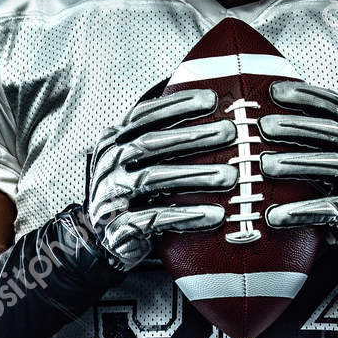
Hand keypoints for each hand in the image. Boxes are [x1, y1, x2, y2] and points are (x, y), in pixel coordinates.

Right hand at [88, 87, 235, 272]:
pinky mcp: (117, 227)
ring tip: (229, 176)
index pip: (143, 116)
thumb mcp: (141, 162)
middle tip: (229, 132)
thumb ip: (163, 139)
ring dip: (195, 176)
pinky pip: (154, 219)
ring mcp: (109, 196)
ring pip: (152, 179)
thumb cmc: (136, 193)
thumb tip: (211, 107)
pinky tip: (214, 214)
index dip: (176, 106)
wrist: (110, 237)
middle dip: (192, 136)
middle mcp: (107, 165)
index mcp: (112, 142)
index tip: (211, 100)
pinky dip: (185, 216)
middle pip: (149, 143)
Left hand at [260, 79, 337, 253]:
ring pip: (337, 165)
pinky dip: (304, 210)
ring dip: (298, 163)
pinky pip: (336, 209)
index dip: (308, 96)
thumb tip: (253, 117)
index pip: (336, 107)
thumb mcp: (320, 161)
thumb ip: (302, 140)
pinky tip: (276, 215)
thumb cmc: (331, 191)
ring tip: (265, 166)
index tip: (274, 92)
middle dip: (298, 126)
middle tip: (263, 127)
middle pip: (335, 132)